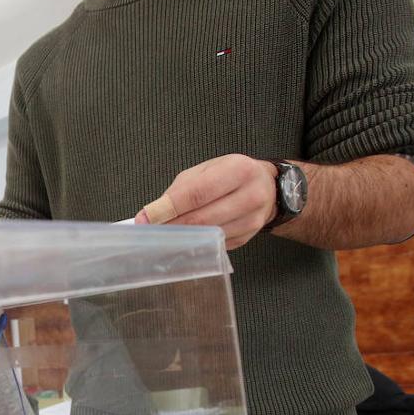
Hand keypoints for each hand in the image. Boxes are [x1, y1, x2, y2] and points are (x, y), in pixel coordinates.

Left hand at [135, 154, 277, 249]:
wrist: (267, 187)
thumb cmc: (231, 175)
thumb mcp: (205, 170)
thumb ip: (179, 190)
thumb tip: (151, 214)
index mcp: (239, 170)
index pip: (197, 193)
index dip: (168, 208)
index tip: (145, 218)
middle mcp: (251, 195)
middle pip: (202, 219)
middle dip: (170, 226)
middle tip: (148, 230)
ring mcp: (252, 220)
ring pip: (207, 235)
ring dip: (180, 238)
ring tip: (162, 235)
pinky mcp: (247, 237)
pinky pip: (214, 244)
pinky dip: (194, 244)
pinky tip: (183, 239)